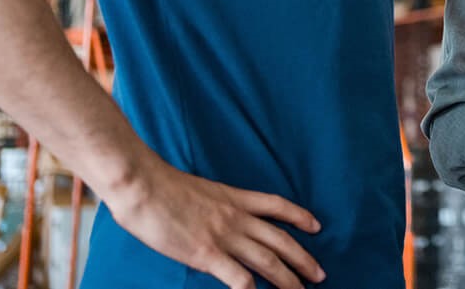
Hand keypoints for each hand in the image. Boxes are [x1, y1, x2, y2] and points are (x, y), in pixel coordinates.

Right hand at [103, 156, 323, 288]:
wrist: (144, 186)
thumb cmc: (161, 187)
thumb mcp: (200, 191)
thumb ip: (214, 206)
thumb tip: (213, 219)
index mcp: (234, 198)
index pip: (277, 205)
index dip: (300, 217)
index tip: (316, 227)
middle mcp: (236, 217)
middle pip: (280, 240)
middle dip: (303, 259)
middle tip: (320, 275)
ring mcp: (224, 236)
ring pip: (268, 260)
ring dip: (288, 279)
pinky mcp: (207, 254)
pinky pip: (239, 278)